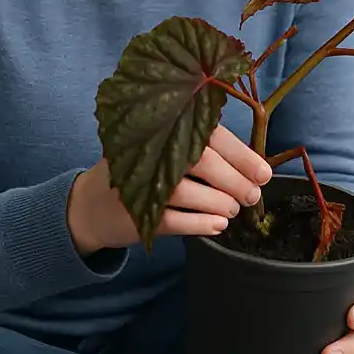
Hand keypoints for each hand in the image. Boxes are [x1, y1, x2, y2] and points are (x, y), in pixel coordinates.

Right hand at [68, 125, 272, 255]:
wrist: (90, 204)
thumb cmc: (139, 171)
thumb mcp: (160, 148)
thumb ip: (197, 146)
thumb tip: (251, 163)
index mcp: (162, 129)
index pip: (208, 135)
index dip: (240, 154)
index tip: (264, 172)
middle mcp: (150, 152)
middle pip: (202, 162)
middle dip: (235, 181)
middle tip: (252, 195)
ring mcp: (140, 185)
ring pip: (189, 194)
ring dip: (220, 203)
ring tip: (232, 209)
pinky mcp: (136, 215)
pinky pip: (176, 222)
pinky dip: (202, 224)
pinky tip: (218, 225)